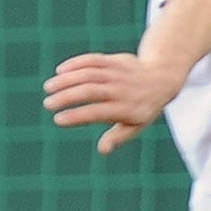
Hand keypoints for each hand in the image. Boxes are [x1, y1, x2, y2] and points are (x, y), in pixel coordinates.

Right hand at [43, 53, 179, 154]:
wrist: (162, 77)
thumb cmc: (143, 108)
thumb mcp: (136, 125)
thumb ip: (118, 137)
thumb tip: (102, 151)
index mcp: (127, 109)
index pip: (98, 112)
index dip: (77, 116)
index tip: (58, 120)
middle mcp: (121, 89)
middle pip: (90, 91)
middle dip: (67, 97)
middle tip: (48, 104)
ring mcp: (117, 73)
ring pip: (89, 73)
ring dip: (66, 79)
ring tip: (48, 88)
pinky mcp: (113, 60)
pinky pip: (92, 60)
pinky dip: (75, 64)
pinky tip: (60, 71)